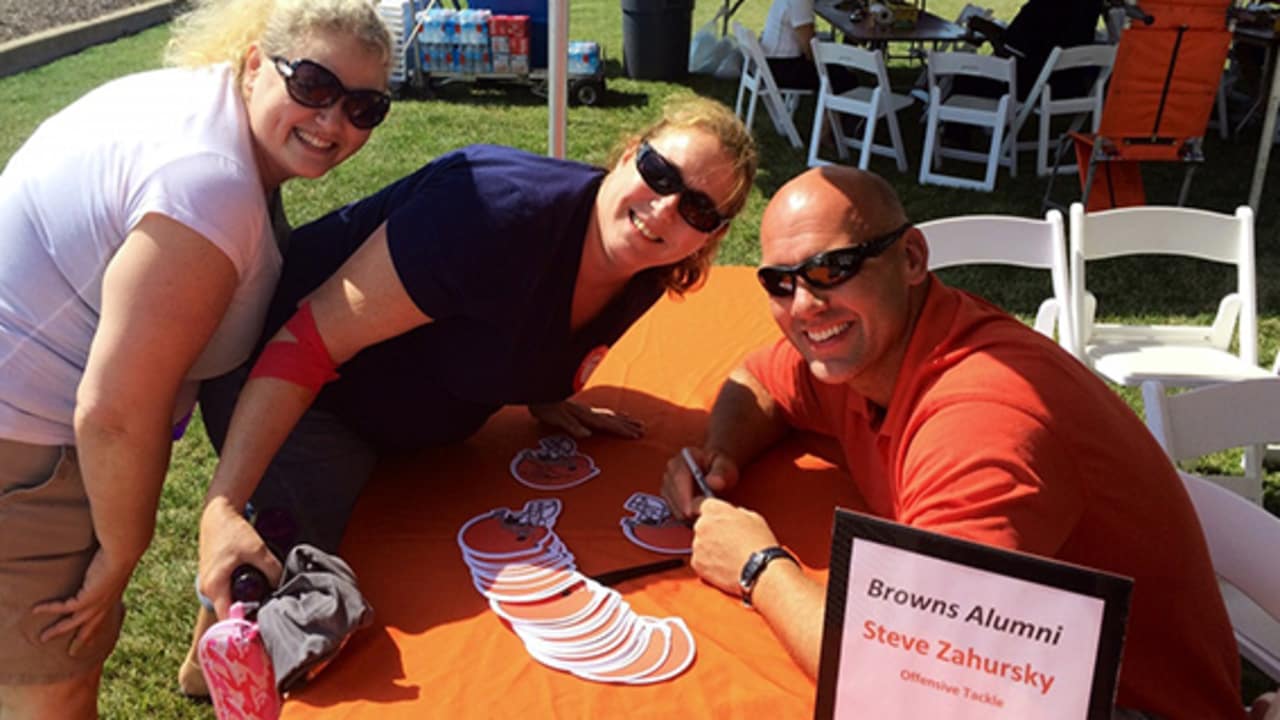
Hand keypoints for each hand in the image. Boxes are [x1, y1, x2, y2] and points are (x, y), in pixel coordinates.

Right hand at [31, 547, 135, 655]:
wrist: (123, 552)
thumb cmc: (120, 554)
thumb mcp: (114, 566)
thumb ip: (107, 571)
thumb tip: (103, 564)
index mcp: (113, 598)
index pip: (103, 618)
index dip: (97, 630)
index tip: (92, 640)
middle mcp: (106, 604)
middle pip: (90, 628)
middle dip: (80, 641)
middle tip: (72, 653)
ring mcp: (96, 604)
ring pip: (72, 623)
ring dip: (56, 631)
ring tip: (42, 638)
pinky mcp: (86, 599)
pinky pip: (63, 608)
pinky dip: (48, 608)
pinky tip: (36, 609)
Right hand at [198, 497, 282, 617]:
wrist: (218, 513)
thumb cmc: (233, 531)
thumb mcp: (257, 550)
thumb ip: (271, 569)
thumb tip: (282, 585)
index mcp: (214, 586)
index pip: (227, 618)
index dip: (244, 625)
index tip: (262, 628)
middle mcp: (208, 589)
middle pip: (229, 612)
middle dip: (248, 614)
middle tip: (269, 615)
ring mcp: (209, 583)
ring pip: (228, 601)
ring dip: (245, 603)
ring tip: (265, 602)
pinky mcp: (214, 576)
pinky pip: (227, 592)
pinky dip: (240, 593)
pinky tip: (256, 590)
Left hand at [527, 400, 643, 438]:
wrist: (539, 390)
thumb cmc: (546, 407)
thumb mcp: (558, 419)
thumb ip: (572, 426)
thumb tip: (586, 434)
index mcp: (586, 416)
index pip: (608, 424)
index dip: (623, 430)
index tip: (636, 435)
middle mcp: (589, 412)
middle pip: (614, 419)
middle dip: (628, 425)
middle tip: (643, 430)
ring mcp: (587, 409)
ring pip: (611, 415)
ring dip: (625, 420)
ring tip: (638, 423)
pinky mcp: (583, 409)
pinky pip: (604, 413)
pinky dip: (615, 414)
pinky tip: (618, 414)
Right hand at [661, 446, 738, 519]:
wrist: (716, 470)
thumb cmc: (721, 467)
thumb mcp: (726, 466)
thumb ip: (722, 472)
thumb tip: (714, 482)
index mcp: (684, 458)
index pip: (679, 477)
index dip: (684, 496)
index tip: (693, 511)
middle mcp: (672, 470)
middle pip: (672, 494)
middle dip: (686, 509)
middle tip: (704, 518)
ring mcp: (668, 484)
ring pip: (672, 506)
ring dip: (687, 515)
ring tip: (705, 515)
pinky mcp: (669, 497)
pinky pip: (674, 512)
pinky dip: (685, 518)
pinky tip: (699, 515)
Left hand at [689, 499, 779, 597]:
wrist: (759, 569)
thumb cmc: (758, 544)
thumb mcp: (754, 517)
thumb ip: (737, 512)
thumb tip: (734, 515)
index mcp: (714, 510)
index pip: (703, 504)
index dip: (714, 513)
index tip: (718, 519)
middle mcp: (702, 525)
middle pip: (702, 525)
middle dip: (712, 532)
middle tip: (729, 540)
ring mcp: (698, 545)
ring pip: (701, 544)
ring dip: (710, 548)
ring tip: (729, 555)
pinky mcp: (697, 563)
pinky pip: (700, 561)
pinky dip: (709, 564)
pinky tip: (725, 565)